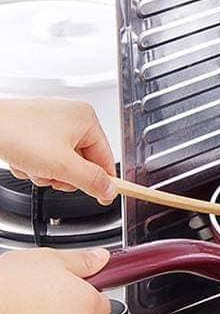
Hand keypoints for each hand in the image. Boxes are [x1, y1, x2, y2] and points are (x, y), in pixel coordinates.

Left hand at [0, 98, 115, 204]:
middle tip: (52, 175)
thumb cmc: (17, 134)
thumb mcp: (62, 166)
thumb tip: (110, 189)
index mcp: (86, 119)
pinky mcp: (34, 129)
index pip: (106, 158)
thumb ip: (92, 181)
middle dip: (64, 175)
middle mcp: (71, 116)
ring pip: (61, 161)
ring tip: (33, 166)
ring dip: (46, 172)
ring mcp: (52, 122)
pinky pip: (44, 156)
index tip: (104, 196)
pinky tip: (23, 160)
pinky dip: (34, 164)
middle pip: (82, 161)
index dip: (104, 181)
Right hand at [0, 248, 110, 313]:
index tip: (89, 284)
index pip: (105, 306)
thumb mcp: (54, 258)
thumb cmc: (14, 282)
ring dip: (53, 313)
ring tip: (33, 294)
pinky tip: (22, 308)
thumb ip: (84, 261)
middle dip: (72, 301)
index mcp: (84, 304)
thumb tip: (100, 259)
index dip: (97, 293)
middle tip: (55, 283)